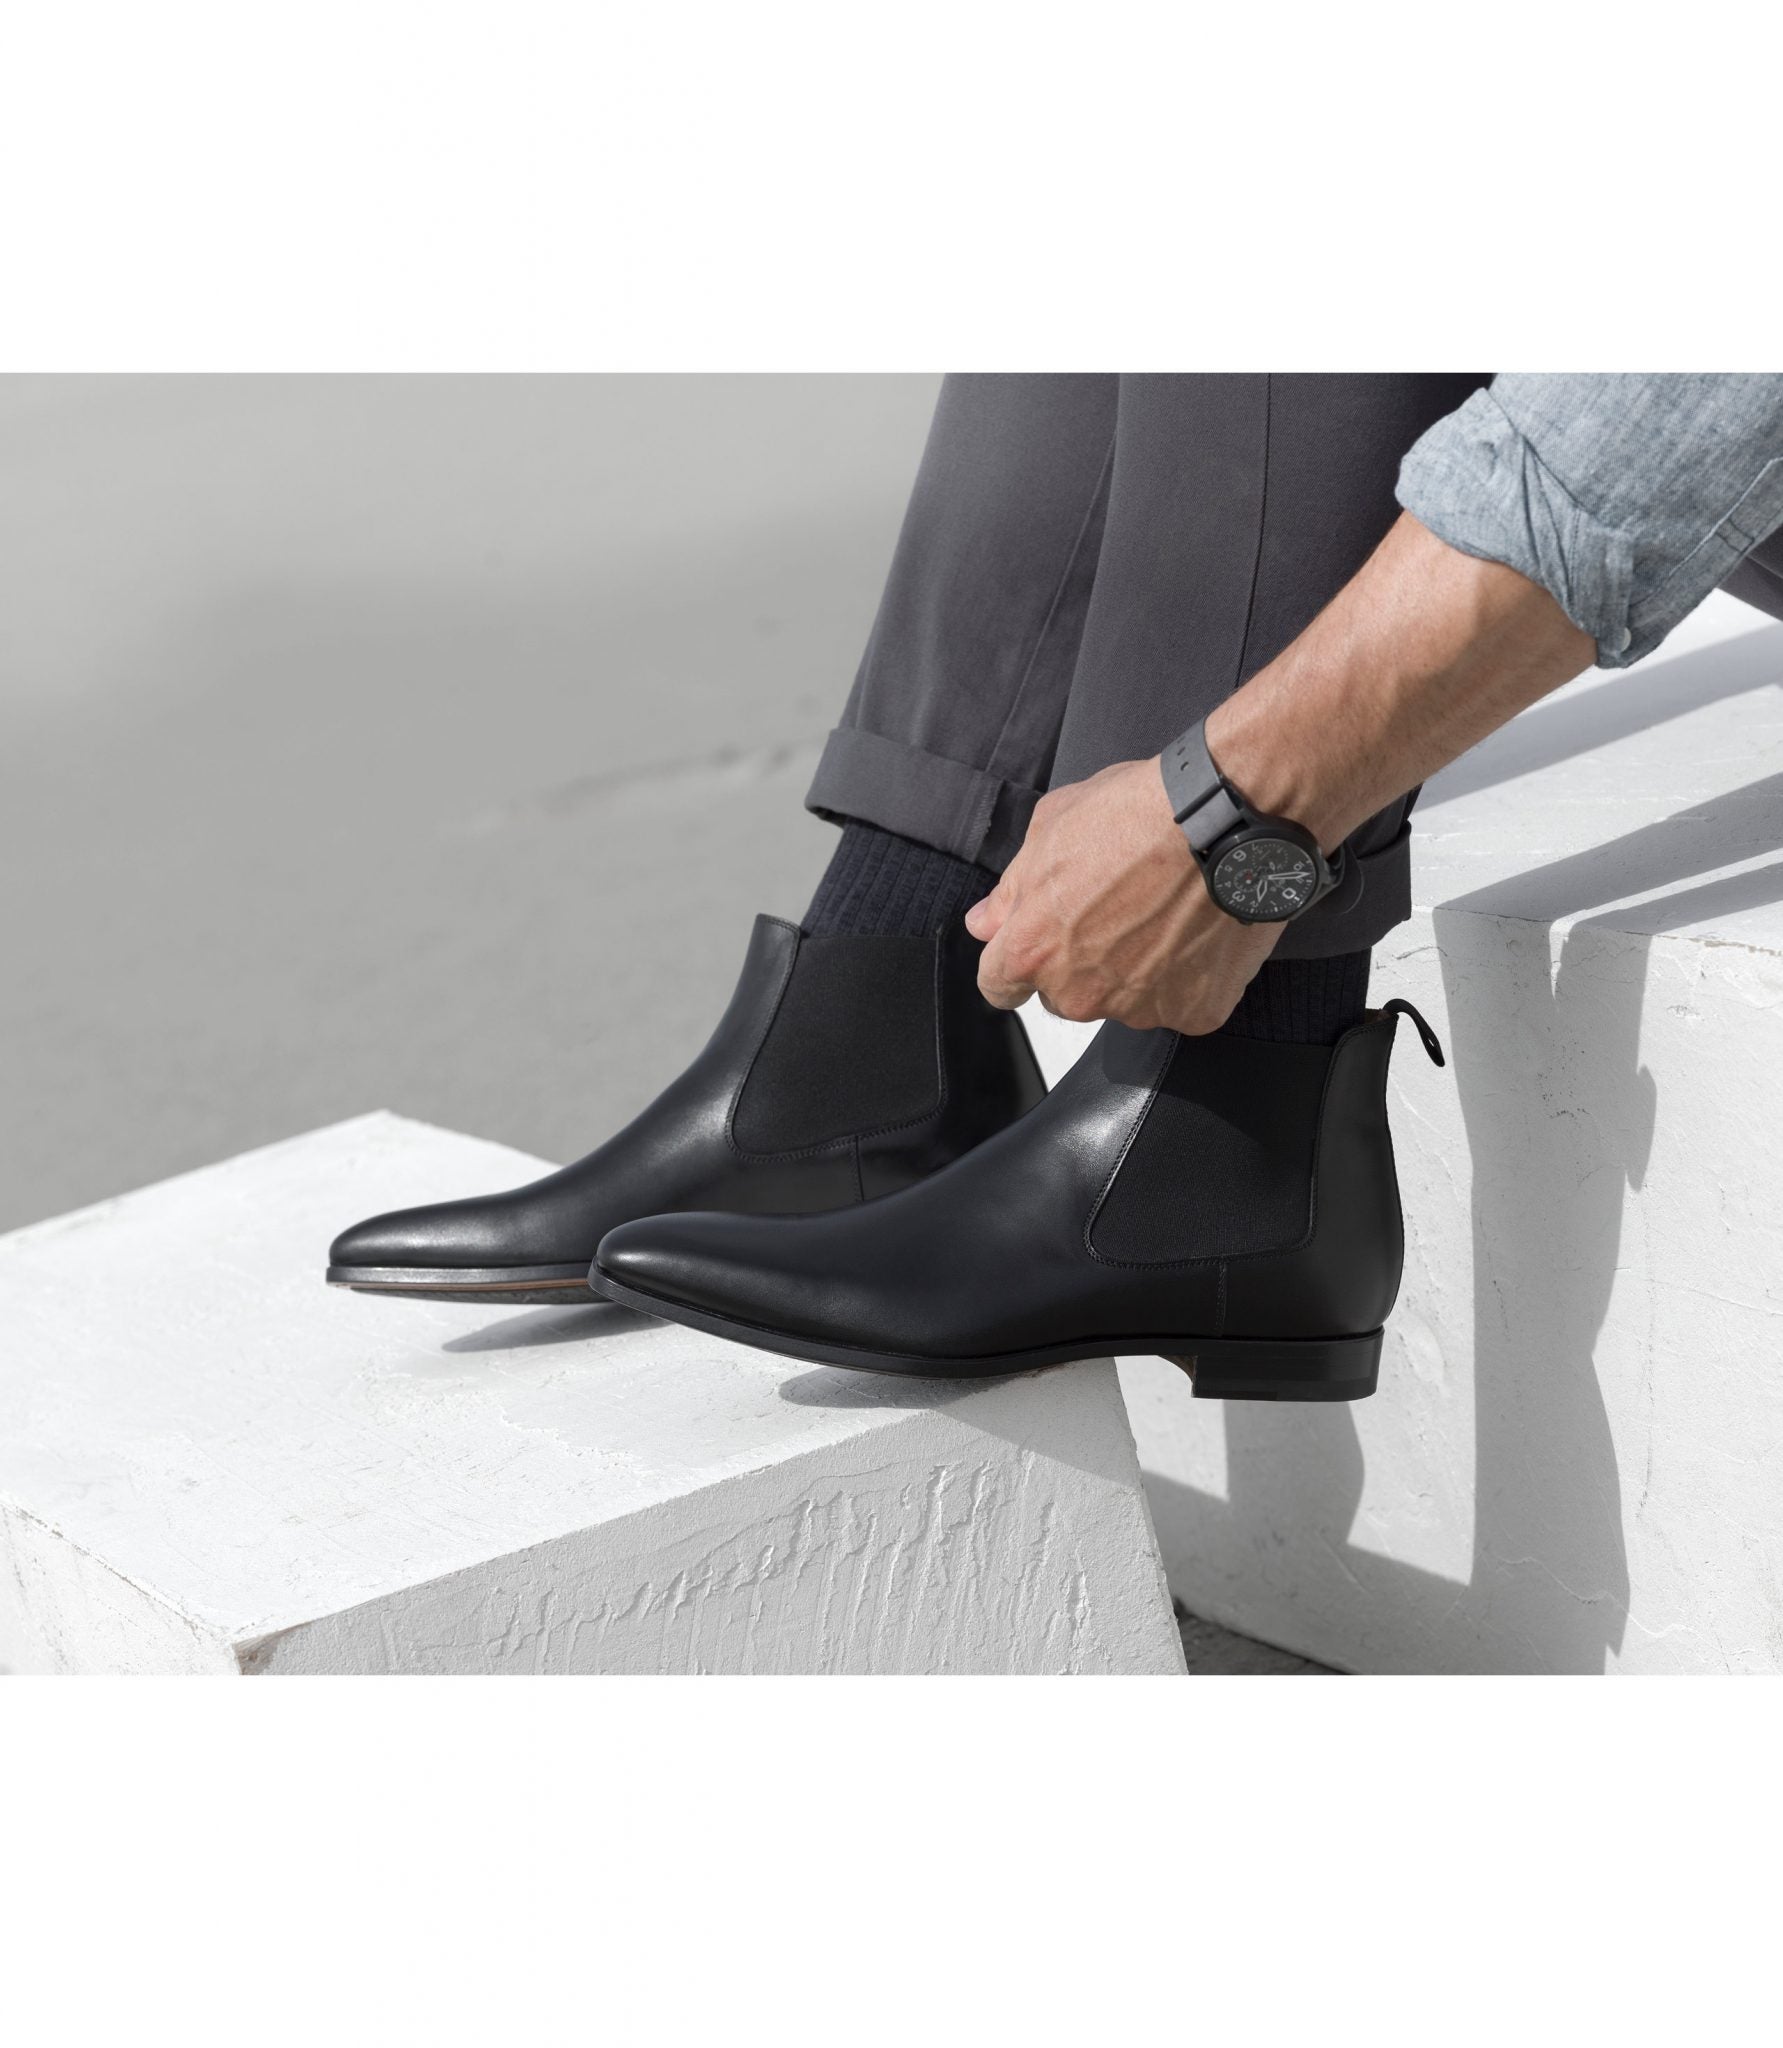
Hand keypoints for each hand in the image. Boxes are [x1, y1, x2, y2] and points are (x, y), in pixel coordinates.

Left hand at [963, 756, 1282, 1032]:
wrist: (1225, 818)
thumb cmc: (1138, 813)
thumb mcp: (1050, 828)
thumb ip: (1011, 889)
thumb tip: (986, 922)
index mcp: (1032, 950)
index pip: (999, 986)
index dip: (1015, 963)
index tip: (1036, 946)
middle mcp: (1079, 992)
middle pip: (1063, 996)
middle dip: (1080, 964)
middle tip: (1117, 911)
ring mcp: (1139, 1009)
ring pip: (1124, 1001)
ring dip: (1136, 971)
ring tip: (1165, 914)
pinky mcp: (1194, 1012)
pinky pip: (1182, 1002)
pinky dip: (1189, 976)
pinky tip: (1199, 930)